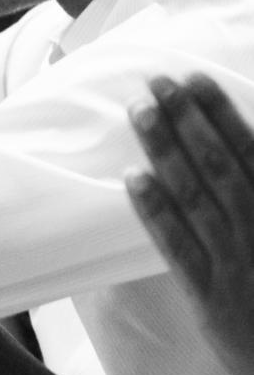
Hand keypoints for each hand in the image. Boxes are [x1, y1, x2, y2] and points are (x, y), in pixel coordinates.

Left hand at [126, 73, 253, 374]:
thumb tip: (242, 145)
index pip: (249, 149)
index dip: (220, 111)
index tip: (194, 77)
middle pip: (217, 162)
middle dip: (185, 118)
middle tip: (156, 81)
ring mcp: (234, 261)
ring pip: (193, 194)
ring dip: (164, 149)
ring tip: (139, 110)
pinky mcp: (210, 297)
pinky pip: (178, 246)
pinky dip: (156, 211)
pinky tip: (133, 177)